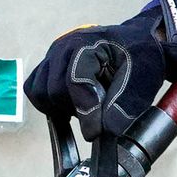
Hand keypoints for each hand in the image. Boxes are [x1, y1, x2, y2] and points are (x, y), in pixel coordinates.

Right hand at [24, 0, 176, 125]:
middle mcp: (64, 46)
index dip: (86, 111)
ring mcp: (53, 55)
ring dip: (61, 107)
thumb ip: (124, 103)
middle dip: (76, 109)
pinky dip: (50, 103)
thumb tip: (105, 130)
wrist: (137, 44)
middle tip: (99, 112)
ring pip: (40, 92)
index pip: (75, 82)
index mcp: (88, 43)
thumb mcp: (142, 78)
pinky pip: (34, 89)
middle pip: (54, 91)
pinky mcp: (48, 65)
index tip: (96, 133)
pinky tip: (72, 105)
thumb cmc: (140, 57)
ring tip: (87, 106)